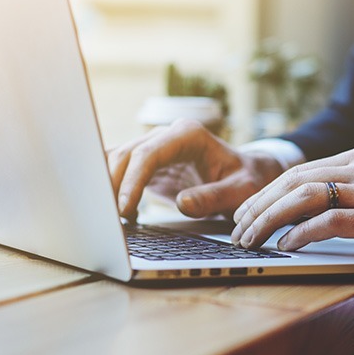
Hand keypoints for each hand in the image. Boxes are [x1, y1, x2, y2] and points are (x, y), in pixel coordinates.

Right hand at [107, 118, 284, 219]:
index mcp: (188, 134)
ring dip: (107, 187)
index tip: (124, 209)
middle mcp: (167, 135)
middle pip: (126, 155)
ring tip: (107, 219)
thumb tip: (183, 203)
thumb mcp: (241, 190)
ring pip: (117, 160)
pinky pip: (121, 171)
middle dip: (112, 185)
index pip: (148, 154)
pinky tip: (119, 214)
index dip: (132, 181)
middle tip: (108, 219)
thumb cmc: (246, 180)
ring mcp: (155, 147)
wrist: (246, 174)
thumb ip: (214, 197)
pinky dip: (112, 189)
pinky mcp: (148, 163)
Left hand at [230, 147, 353, 262]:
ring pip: (303, 197)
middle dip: (258, 206)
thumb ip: (346, 193)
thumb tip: (300, 213)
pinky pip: (329, 221)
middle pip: (293, 180)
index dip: (265, 193)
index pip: (298, 171)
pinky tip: (286, 246)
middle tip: (237, 229)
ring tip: (252, 239)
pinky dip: (301, 233)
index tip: (244, 213)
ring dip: (270, 220)